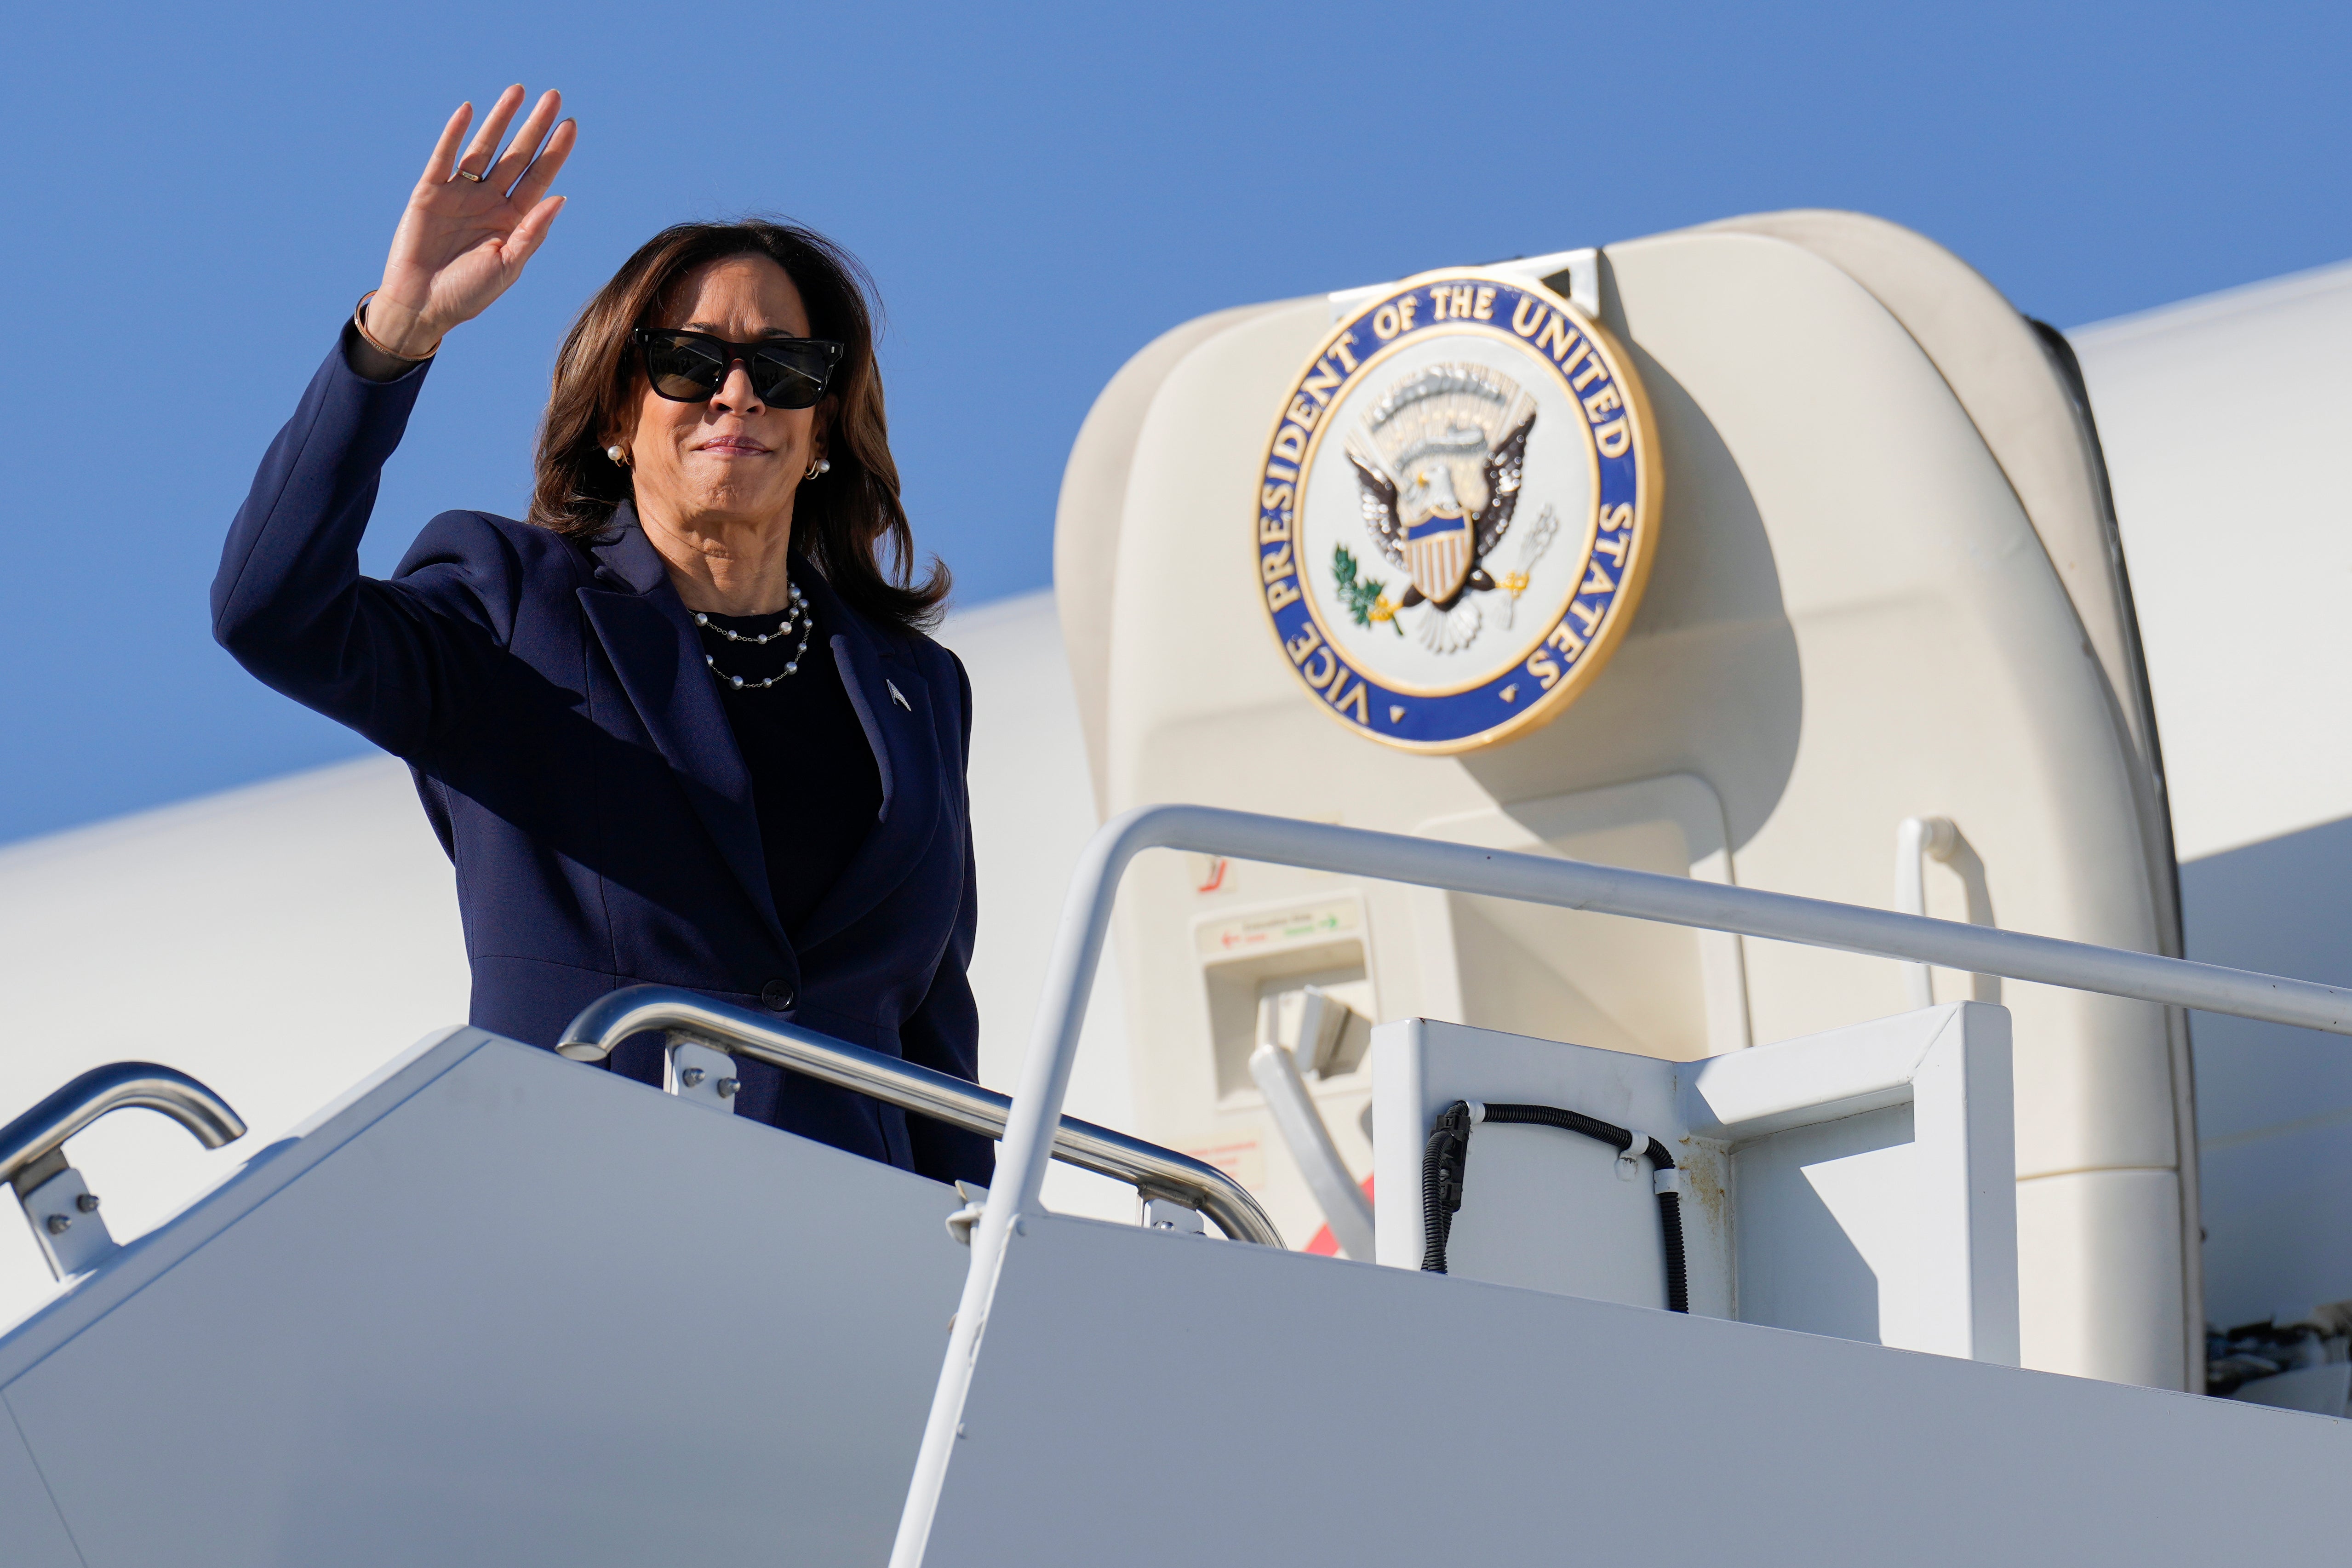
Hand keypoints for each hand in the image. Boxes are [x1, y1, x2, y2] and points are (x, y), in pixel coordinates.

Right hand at [366, 86, 575, 356]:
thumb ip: (532, 232)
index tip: (571, 124)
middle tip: (553, 96)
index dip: (555, 151)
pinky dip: (455, 134)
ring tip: (518, 92)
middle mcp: (490, 201)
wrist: (423, 306)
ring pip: (484, 148)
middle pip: (517, 155)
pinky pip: (444, 156)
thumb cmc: (469, 293)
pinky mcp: (430, 191)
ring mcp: (460, 193)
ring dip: (500, 119)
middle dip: (535, 126)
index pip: (540, 177)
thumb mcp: (508, 266)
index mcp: (513, 219)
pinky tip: (469, 111)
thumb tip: (560, 198)